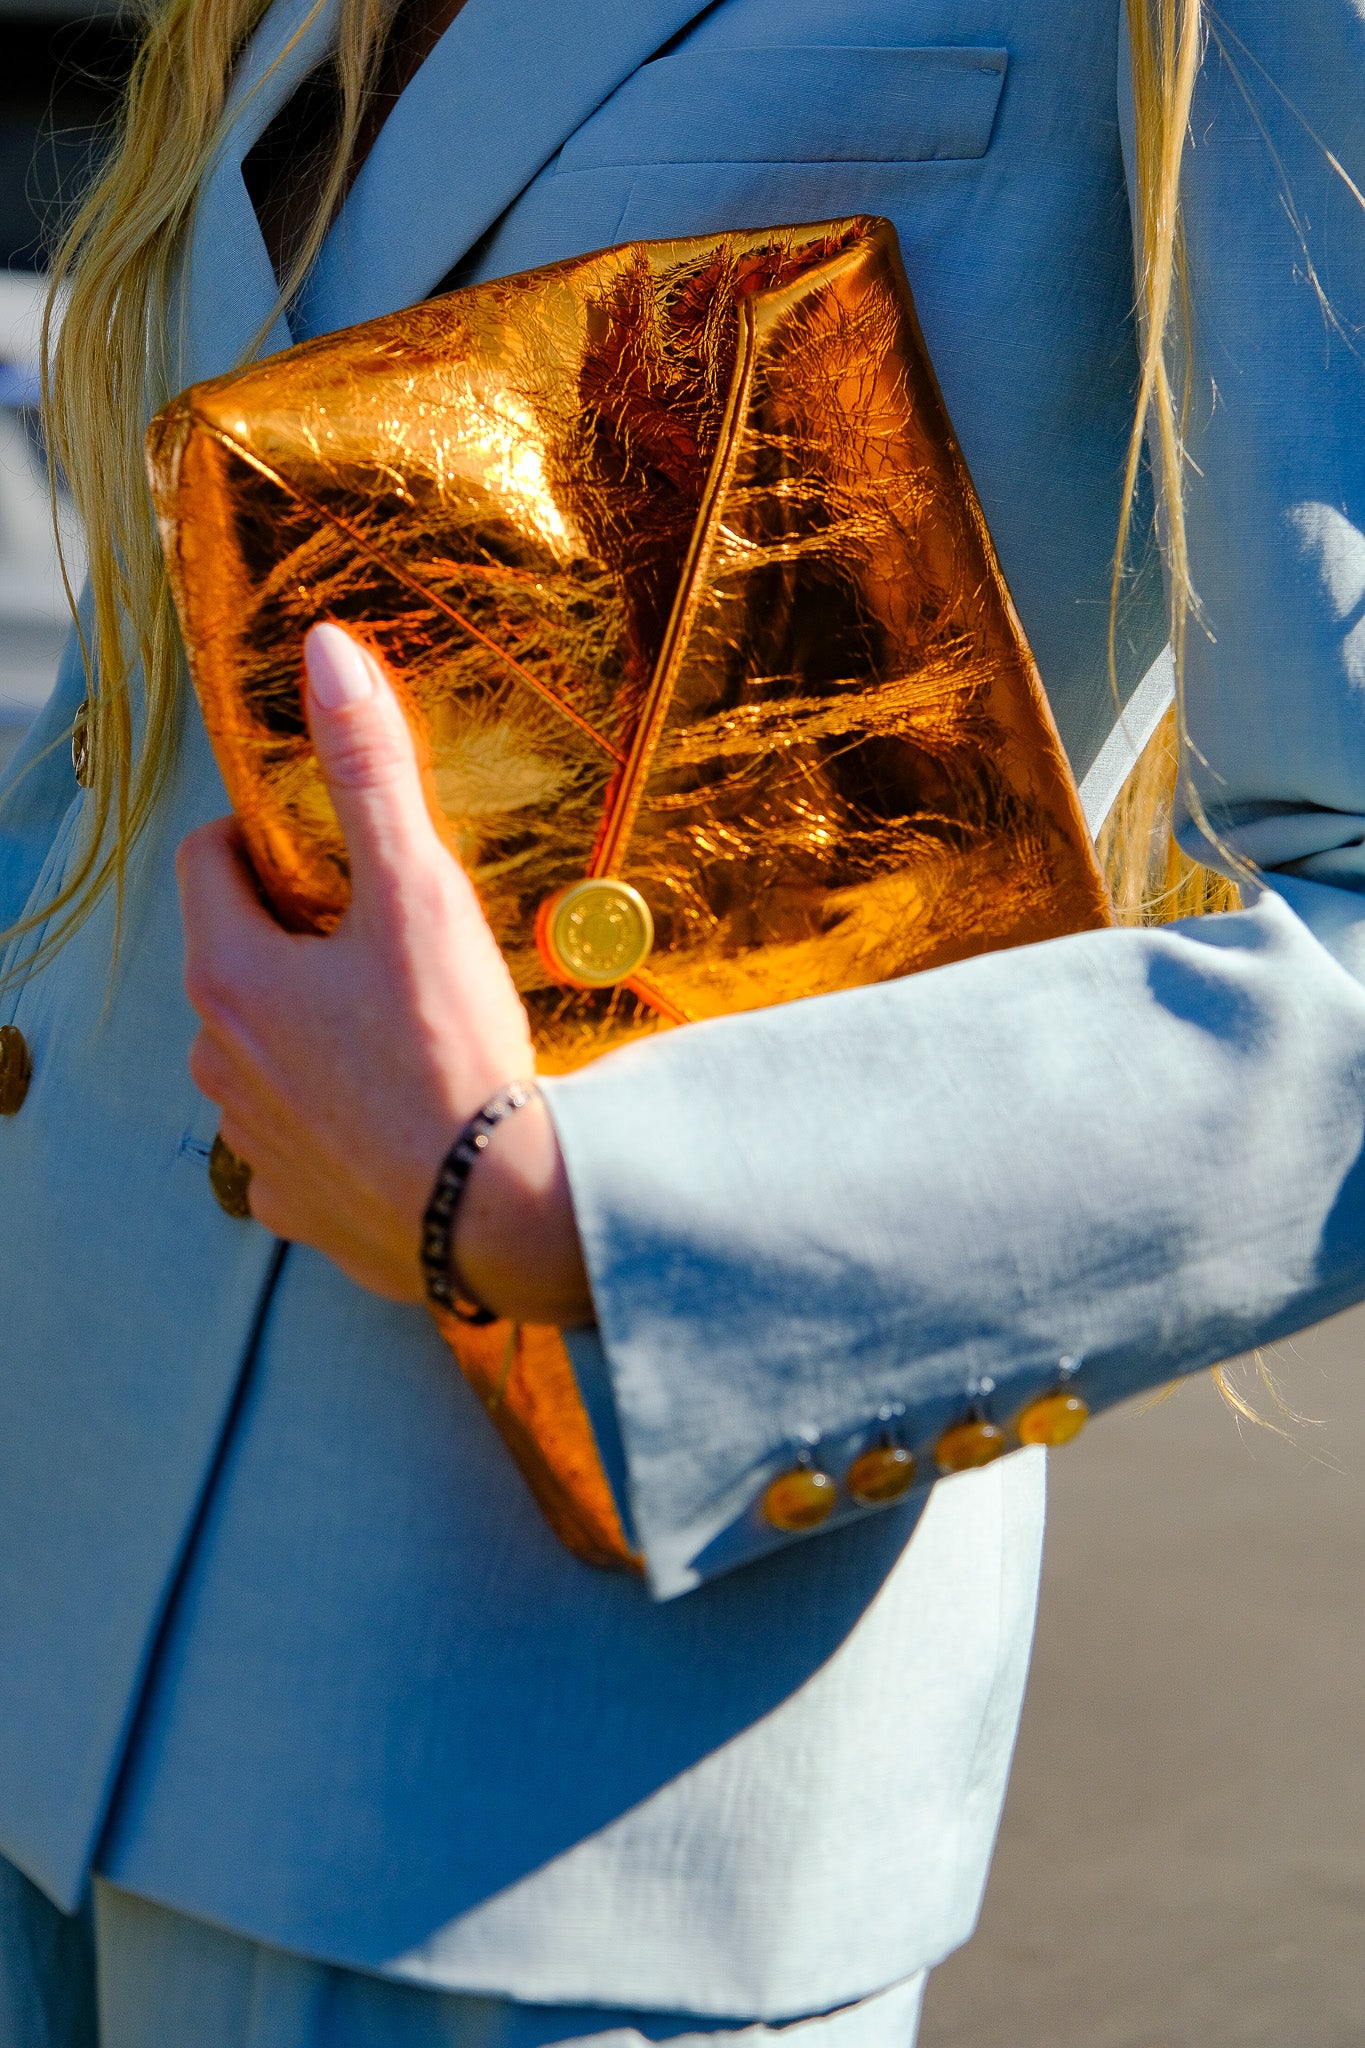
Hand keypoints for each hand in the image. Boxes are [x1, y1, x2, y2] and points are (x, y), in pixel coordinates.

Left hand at [177, 622, 592, 1324]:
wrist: (493, 1208)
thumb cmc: (451, 1048)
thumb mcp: (418, 891)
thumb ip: (369, 771)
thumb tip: (323, 651)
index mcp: (230, 970)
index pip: (205, 860)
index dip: (264, 840)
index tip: (333, 854)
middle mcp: (217, 1055)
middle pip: (235, 956)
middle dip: (295, 936)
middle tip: (387, 940)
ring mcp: (249, 1135)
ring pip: (261, 1048)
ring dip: (310, 1027)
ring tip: (400, 1031)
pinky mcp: (289, 1201)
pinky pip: (290, 1139)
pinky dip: (328, 1117)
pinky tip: (395, 1114)